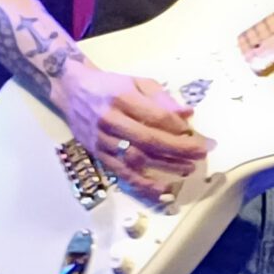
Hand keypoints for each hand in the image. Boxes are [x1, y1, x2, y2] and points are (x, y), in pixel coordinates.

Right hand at [59, 60, 210, 201]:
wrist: (73, 91)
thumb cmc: (110, 86)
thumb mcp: (137, 82)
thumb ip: (161, 97)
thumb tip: (187, 113)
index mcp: (122, 98)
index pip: (155, 117)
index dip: (178, 127)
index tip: (195, 132)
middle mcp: (110, 121)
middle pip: (149, 140)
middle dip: (179, 149)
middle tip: (201, 153)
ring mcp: (103, 141)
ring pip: (137, 158)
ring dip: (166, 166)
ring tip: (188, 168)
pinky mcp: (99, 155)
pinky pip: (123, 174)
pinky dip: (143, 184)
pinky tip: (162, 190)